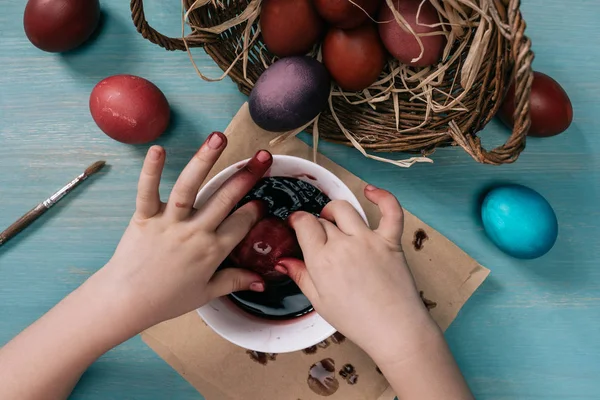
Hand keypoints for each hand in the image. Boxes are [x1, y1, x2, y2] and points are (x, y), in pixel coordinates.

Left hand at [102, 132, 272, 329]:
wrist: (126, 302)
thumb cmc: (166, 299)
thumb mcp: (206, 294)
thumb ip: (235, 281)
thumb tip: (262, 281)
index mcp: (212, 251)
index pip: (241, 224)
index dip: (254, 211)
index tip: (263, 200)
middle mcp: (195, 233)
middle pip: (225, 200)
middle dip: (246, 177)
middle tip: (262, 158)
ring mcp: (169, 223)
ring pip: (190, 187)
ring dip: (205, 160)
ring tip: (219, 137)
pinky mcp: (144, 217)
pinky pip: (148, 191)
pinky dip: (151, 170)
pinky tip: (158, 149)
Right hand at [276, 185, 436, 360]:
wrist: (394, 329)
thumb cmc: (356, 320)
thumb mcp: (319, 301)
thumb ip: (300, 275)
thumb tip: (283, 260)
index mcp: (322, 260)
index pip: (304, 224)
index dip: (297, 221)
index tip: (296, 225)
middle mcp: (343, 244)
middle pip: (322, 220)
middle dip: (316, 225)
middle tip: (317, 237)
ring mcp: (368, 240)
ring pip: (345, 209)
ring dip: (335, 210)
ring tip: (333, 220)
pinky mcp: (390, 240)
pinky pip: (390, 211)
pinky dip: (382, 197)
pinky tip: (371, 191)